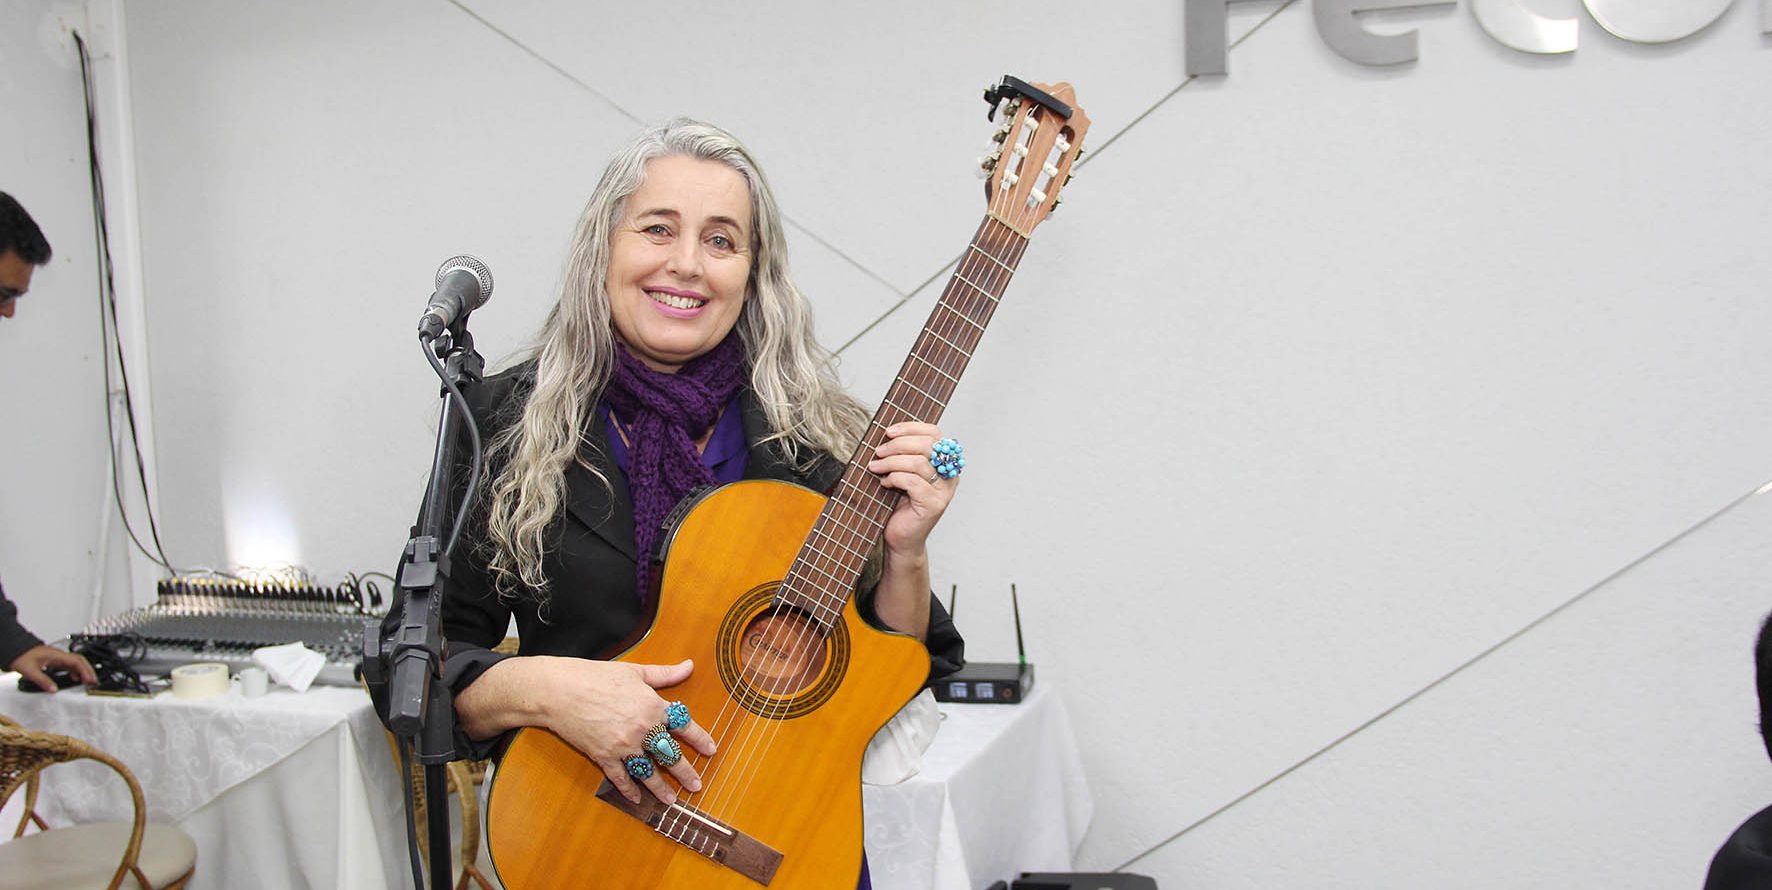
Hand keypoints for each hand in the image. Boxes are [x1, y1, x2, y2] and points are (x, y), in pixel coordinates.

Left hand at [10, 644, 97, 692]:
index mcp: (56, 655)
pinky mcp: (55, 660)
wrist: (16, 650)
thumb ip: (43, 681)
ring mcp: (58, 657)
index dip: (84, 671)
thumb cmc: (22, 657)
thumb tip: (54, 689)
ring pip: (76, 662)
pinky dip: (76, 671)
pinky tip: (75, 678)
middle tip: (94, 681)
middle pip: (80, 660)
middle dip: (89, 670)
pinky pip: (70, 665)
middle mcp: (59, 655)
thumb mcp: (30, 671)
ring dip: (84, 671)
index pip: (76, 661)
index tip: (89, 679)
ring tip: (88, 681)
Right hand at [537, 657, 716, 805]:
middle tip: (697, 785)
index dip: (700, 738)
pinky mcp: (604, 756)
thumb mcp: (635, 672)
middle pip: (670, 755)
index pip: (684, 725)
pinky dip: (630, 790)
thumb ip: (665, 674)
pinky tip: (638, 799)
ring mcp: (623, 746)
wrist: (560, 691)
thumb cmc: (596, 677)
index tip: (711, 750)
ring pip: (648, 772)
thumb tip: (689, 665)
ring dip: (661, 788)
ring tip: (673, 800)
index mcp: (653, 706)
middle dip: (685, 772)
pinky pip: (621, 778)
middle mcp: (642, 729)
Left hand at [866, 421, 957, 555]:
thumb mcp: (902, 473)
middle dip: (898, 444)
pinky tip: (885, 483)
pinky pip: (913, 482)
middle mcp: (949, 475)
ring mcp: (944, 491)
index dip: (911, 428)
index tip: (888, 431)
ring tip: (876, 467)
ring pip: (918, 463)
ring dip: (891, 461)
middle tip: (879, 451)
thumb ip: (904, 454)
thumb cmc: (899, 506)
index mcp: (945, 462)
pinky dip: (895, 478)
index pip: (934, 433)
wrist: (901, 540)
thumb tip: (887, 433)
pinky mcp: (934, 505)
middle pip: (927, 445)